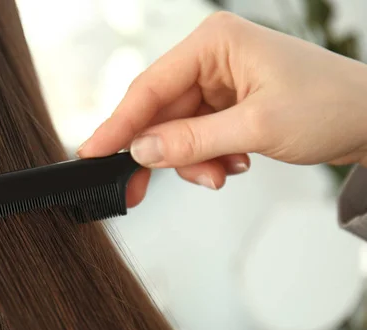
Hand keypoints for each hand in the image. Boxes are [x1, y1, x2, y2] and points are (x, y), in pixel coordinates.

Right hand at [77, 11, 366, 205]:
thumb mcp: (255, 128)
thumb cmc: (331, 105)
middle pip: (160, 112)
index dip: (119, 124)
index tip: (94, 153)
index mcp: (215, 43)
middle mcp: (212, 59)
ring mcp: (219, 82)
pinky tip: (233, 164)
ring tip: (220, 175)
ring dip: (192, 161)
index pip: (151, 87)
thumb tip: (141, 150)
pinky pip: (197, 137)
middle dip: (162, 154)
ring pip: (177, 131)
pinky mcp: (227, 104)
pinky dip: (208, 159)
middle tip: (135, 189)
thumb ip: (192, 141)